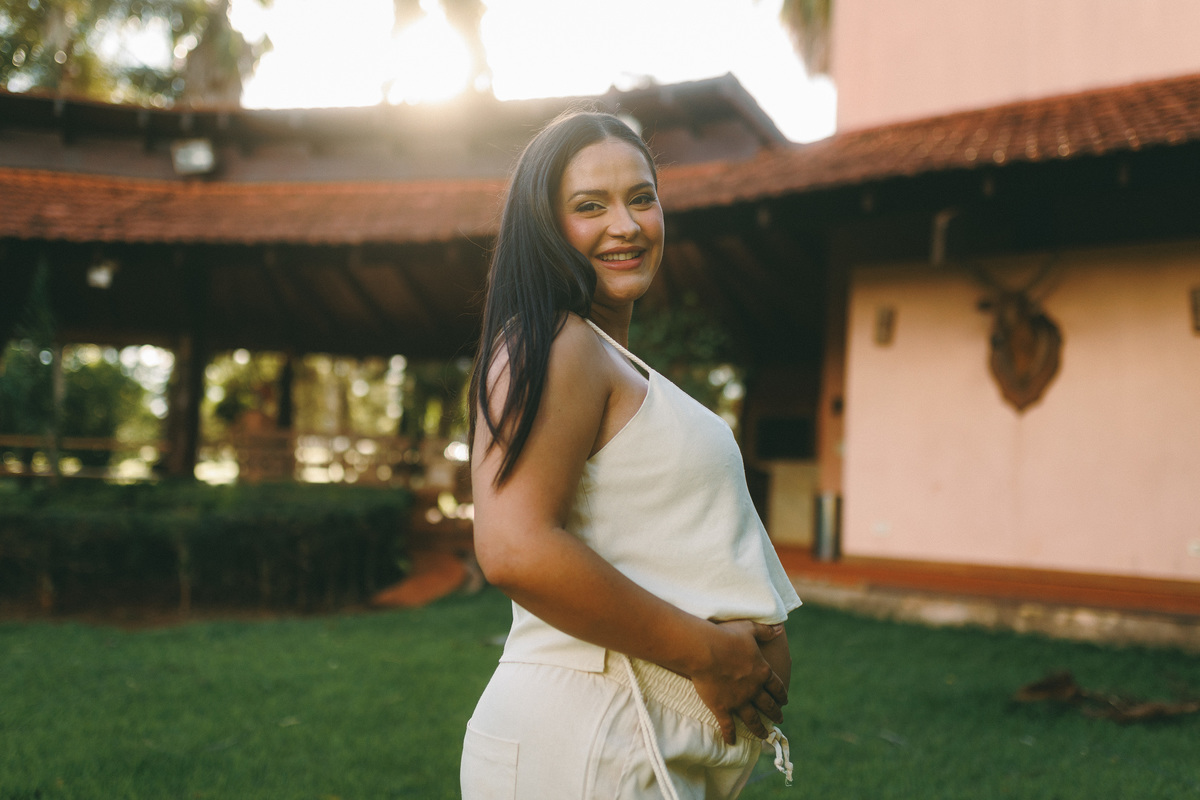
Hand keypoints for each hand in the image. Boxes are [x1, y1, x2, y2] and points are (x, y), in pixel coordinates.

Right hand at [690, 620, 786, 744]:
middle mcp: (753, 689)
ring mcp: (738, 700)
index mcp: (762, 671)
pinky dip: (730, 734)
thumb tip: (781, 629)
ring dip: (759, 728)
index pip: (776, 686)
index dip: (781, 694)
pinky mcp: (722, 707)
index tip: (785, 701)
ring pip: (752, 719)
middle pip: (767, 705)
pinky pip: (728, 725)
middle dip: (775, 713)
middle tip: (779, 720)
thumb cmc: (727, 637)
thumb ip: (766, 631)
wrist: (705, 651)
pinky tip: (732, 742)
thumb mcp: (750, 629)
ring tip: (764, 736)